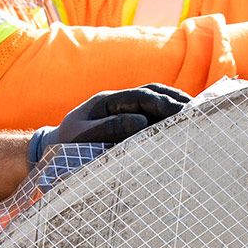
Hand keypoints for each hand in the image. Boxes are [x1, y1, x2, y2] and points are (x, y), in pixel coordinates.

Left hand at [28, 83, 190, 164]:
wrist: (50, 153)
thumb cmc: (64, 146)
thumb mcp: (82, 136)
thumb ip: (109, 127)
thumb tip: (141, 122)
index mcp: (106, 101)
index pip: (141, 96)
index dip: (162, 103)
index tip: (179, 114)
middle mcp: (117, 102)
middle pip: (154, 93)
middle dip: (176, 102)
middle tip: (197, 114)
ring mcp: (123, 111)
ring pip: (156, 101)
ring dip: (176, 106)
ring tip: (197, 118)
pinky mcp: (128, 125)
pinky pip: (153, 116)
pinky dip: (169, 119)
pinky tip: (183, 128)